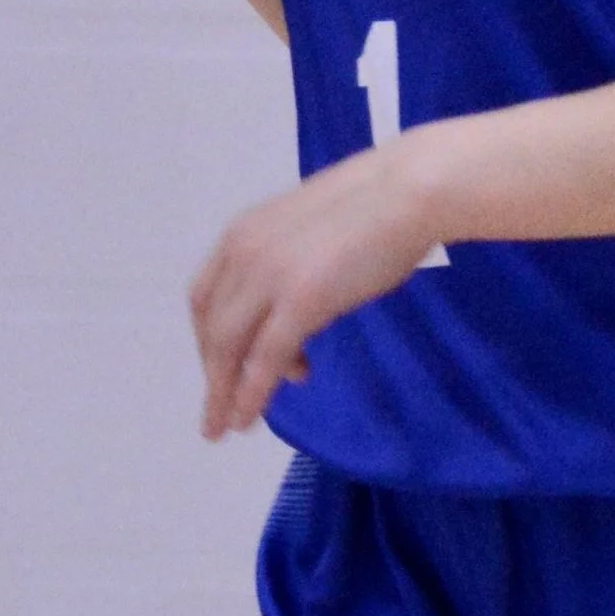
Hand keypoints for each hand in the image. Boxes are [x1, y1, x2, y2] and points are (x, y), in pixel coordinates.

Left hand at [188, 140, 446, 438]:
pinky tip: (247, 418)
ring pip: (228, 348)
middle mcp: (243, 253)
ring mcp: (268, 277)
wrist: (408, 190)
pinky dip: (250, 394)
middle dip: (213, 373)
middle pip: (211, 327)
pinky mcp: (299, 300)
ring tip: (232, 424)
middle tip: (218, 410)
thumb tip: (301, 302)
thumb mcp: (312, 232)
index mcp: (243, 233)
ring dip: (224, 392)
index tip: (220, 367)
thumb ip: (293, 265)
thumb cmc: (377, 205)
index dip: (207, 339)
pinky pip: (263, 360)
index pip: (206, 296)